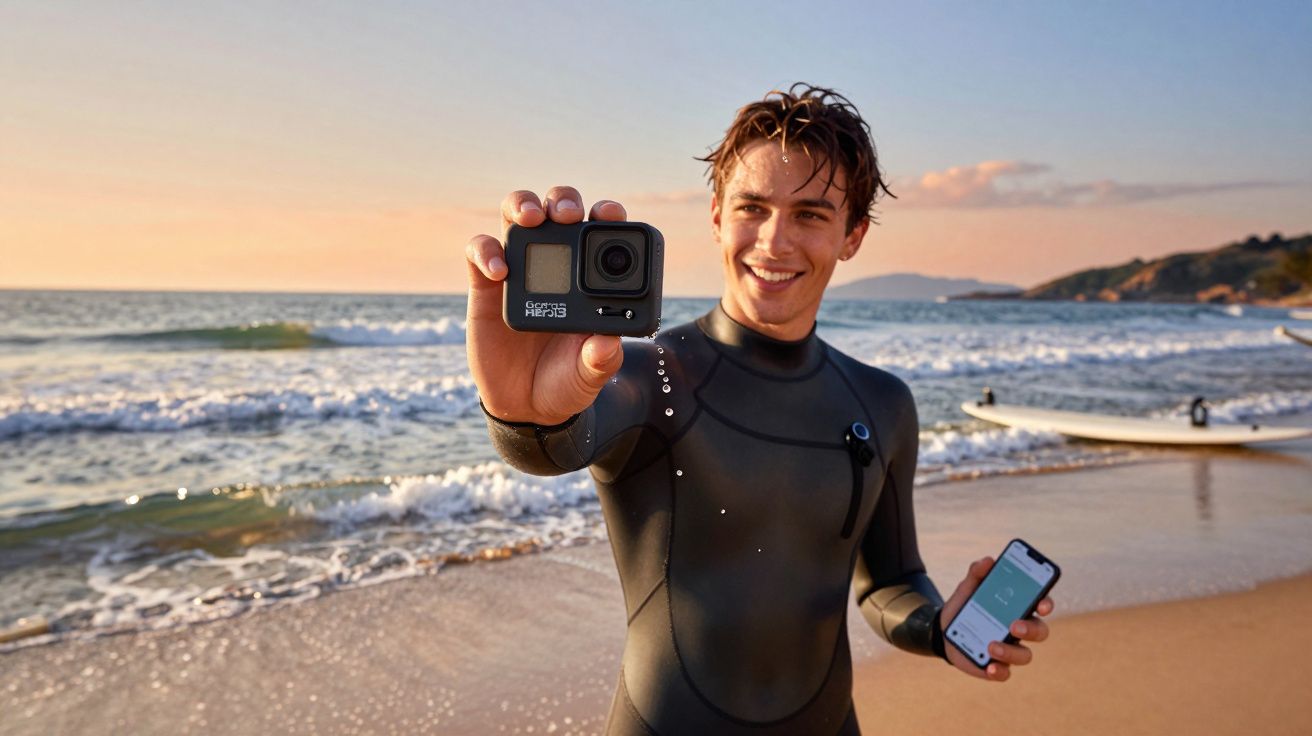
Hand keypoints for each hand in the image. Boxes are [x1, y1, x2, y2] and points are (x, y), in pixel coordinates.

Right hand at [465, 187, 629, 424]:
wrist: (526, 405)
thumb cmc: (566, 381)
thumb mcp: (590, 375)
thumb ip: (601, 360)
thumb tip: (609, 342)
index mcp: (590, 275)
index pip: (600, 231)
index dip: (607, 213)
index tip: (610, 213)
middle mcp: (556, 262)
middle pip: (558, 210)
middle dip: (564, 200)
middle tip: (569, 213)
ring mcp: (519, 269)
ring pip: (516, 215)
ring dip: (523, 204)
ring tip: (532, 218)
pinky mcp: (485, 284)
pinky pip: (479, 251)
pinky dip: (486, 251)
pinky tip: (500, 271)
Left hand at [938, 556, 1054, 681]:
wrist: (942, 629)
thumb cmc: (964, 606)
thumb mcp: (967, 587)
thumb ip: (977, 573)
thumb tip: (988, 560)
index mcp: (1018, 608)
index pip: (1041, 605)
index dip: (1046, 604)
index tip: (1042, 604)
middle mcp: (1019, 630)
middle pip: (1039, 631)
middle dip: (1031, 629)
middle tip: (1014, 625)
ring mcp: (1009, 650)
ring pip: (1025, 655)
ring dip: (1011, 652)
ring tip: (991, 646)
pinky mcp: (995, 666)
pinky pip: (1005, 673)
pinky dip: (1000, 671)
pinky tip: (990, 667)